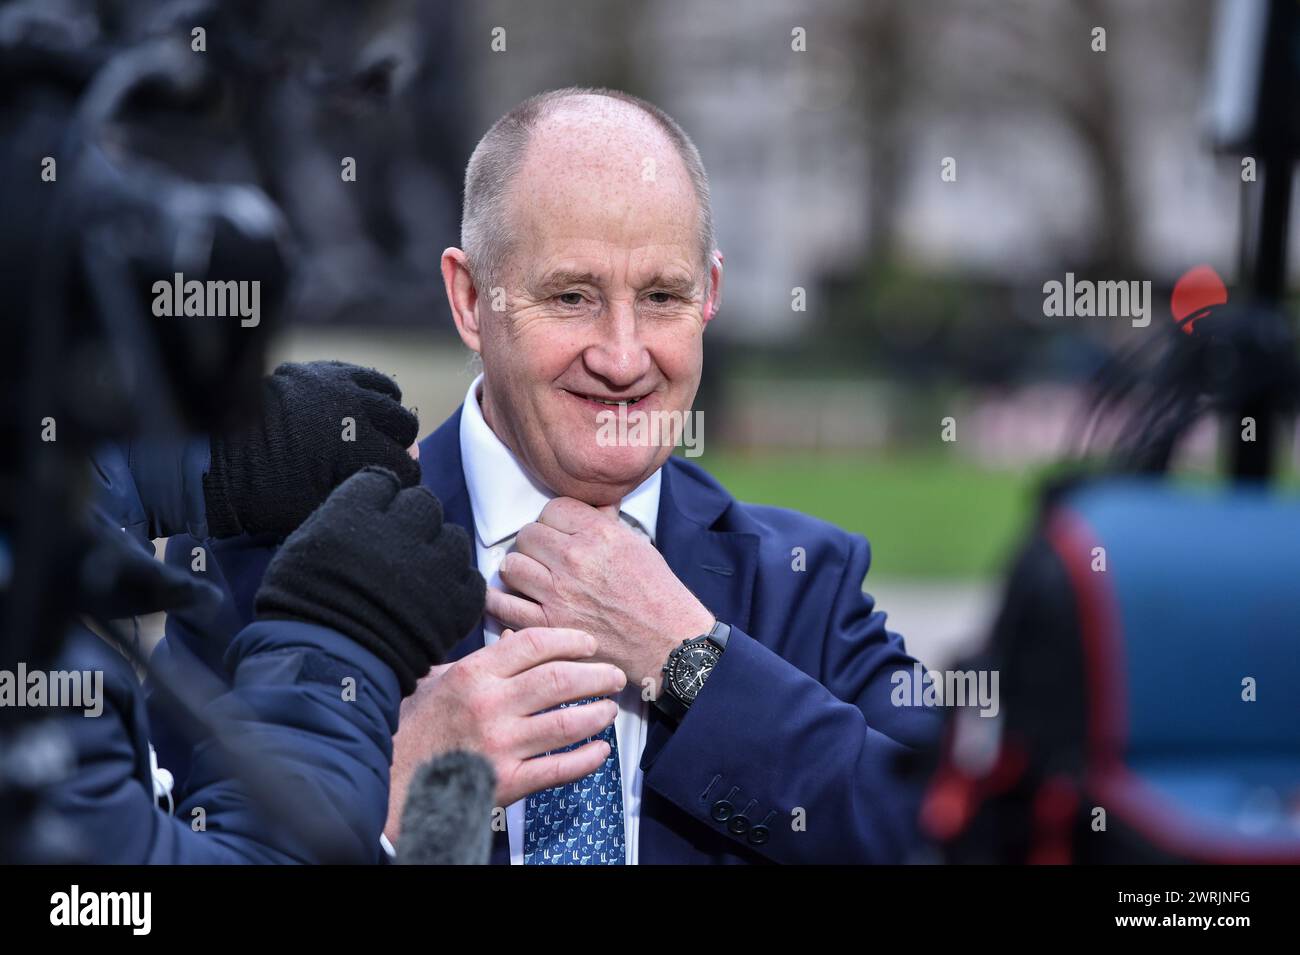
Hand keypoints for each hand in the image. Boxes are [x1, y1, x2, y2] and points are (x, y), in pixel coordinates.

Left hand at [204, 361, 420, 537]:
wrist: (217, 454)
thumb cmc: (266, 494)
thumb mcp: (318, 508)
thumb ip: (364, 489)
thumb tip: (398, 472)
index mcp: (355, 450)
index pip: (406, 466)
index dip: (400, 482)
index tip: (387, 488)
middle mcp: (355, 411)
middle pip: (406, 427)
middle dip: (398, 448)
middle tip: (380, 460)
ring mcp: (340, 385)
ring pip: (392, 397)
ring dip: (388, 418)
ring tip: (373, 432)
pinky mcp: (325, 370)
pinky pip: (368, 375)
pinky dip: (372, 393)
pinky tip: (359, 408)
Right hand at [254, 467, 483, 694]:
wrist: (327, 666)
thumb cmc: (303, 608)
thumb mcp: (305, 547)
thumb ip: (340, 517)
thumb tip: (367, 502)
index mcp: (358, 513)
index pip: (384, 483)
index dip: (380, 500)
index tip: (375, 516)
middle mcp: (402, 532)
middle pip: (424, 505)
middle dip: (414, 521)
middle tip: (401, 546)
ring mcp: (434, 567)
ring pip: (453, 539)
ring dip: (440, 552)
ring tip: (421, 576)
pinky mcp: (457, 602)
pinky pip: (470, 579)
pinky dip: (456, 587)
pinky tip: (437, 600)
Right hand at [384, 627, 624, 841]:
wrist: (394, 783)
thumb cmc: (414, 731)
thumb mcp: (437, 682)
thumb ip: (479, 663)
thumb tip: (514, 641)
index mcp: (473, 675)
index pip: (534, 644)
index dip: (570, 640)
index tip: (589, 644)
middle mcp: (490, 706)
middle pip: (560, 680)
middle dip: (596, 675)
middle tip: (613, 675)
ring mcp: (500, 746)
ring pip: (567, 723)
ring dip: (597, 714)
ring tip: (609, 708)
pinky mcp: (507, 782)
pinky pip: (559, 769)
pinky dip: (587, 759)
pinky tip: (600, 751)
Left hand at [486, 497, 713, 688]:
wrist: (668, 641)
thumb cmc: (657, 593)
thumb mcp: (637, 545)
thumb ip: (606, 523)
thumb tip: (592, 506)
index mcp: (599, 533)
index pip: (552, 509)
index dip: (554, 522)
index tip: (559, 535)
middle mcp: (575, 559)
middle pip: (527, 535)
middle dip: (535, 546)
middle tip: (545, 559)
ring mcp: (558, 593)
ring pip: (512, 566)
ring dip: (520, 572)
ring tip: (533, 580)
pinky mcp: (548, 625)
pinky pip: (503, 604)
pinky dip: (501, 600)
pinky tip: (510, 599)